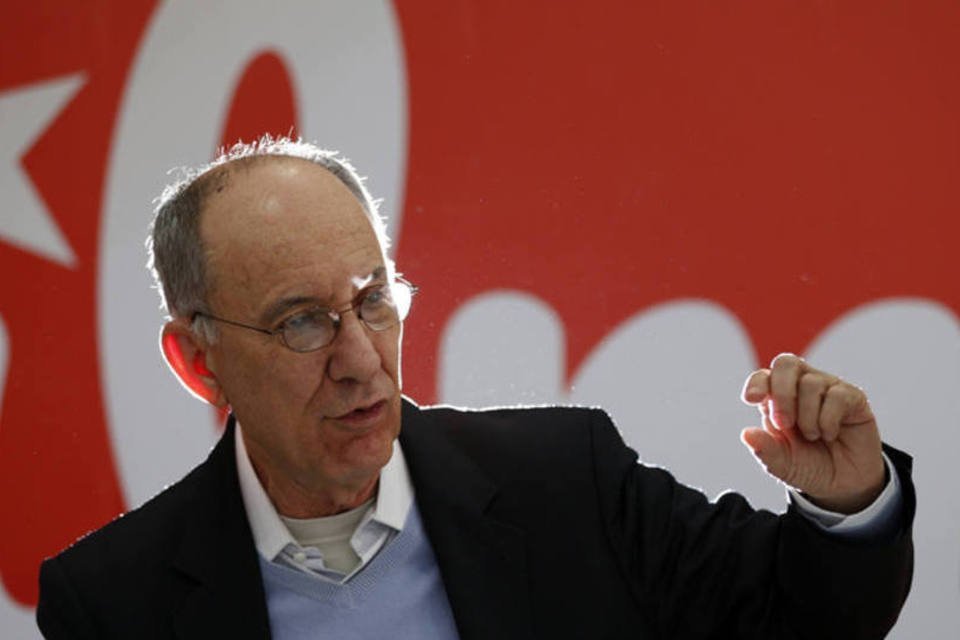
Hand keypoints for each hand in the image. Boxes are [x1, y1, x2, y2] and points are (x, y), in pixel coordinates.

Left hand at [740, 353, 884, 513]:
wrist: (845, 485)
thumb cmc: (809, 466)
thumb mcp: (782, 464)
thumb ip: (764, 449)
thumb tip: (745, 434)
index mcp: (777, 399)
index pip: (763, 377)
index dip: (757, 383)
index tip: (752, 399)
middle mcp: (801, 387)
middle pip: (787, 364)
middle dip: (782, 392)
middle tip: (784, 423)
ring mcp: (827, 389)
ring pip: (811, 382)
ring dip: (807, 416)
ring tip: (812, 436)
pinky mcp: (853, 397)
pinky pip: (837, 395)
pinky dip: (828, 420)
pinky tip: (829, 434)